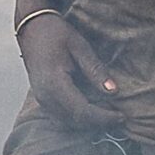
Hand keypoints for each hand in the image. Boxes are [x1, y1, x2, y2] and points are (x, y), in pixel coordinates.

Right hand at [17, 12, 122, 132]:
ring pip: (67, 124)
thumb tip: (113, 91)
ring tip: (110, 118)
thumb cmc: (55, 33)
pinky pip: (61, 119)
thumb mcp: (80, 46)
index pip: (81, 111)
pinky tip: (93, 114)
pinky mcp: (43, 100)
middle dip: (99, 124)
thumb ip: (95, 70)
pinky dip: (78, 121)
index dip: (103, 118)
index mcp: (54, 83)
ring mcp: (42, 100)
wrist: (32, 29)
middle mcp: (45, 96)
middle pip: (75, 121)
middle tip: (121, 120)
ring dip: (89, 125)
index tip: (122, 117)